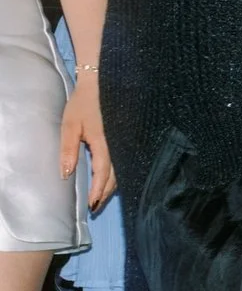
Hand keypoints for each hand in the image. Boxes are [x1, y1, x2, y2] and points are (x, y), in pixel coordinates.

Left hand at [58, 79, 112, 211]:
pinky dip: (119, 174)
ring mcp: (125, 142)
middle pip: (116, 176)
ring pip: (123, 170)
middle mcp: (119, 145)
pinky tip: (113, 178)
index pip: (102, 173)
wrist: (102, 84)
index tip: (91, 204)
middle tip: (95, 206)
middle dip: (106, 193)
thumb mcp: (70, 125)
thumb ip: (68, 150)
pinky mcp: (127, 139)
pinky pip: (125, 162)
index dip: (97, 190)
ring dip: (113, 186)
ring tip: (103, 196)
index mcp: (104, 143)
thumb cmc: (83, 104)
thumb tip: (66, 174)